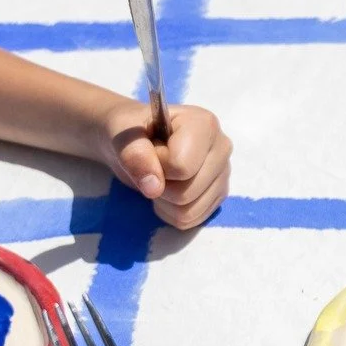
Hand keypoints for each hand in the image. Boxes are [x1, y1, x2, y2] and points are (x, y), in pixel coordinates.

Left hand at [99, 101, 232, 229]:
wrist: (136, 140)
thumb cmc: (131, 131)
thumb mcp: (122, 134)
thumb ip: (134, 154)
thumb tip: (154, 187)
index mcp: (205, 125)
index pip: (181, 166)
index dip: (157, 165)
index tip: (151, 149)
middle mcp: (222, 149)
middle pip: (187, 192)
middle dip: (160, 186)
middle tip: (154, 166)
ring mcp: (223, 175)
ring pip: (189, 212)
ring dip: (164, 202)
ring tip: (161, 178)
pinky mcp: (218, 196)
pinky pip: (191, 220)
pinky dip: (171, 212)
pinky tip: (168, 191)